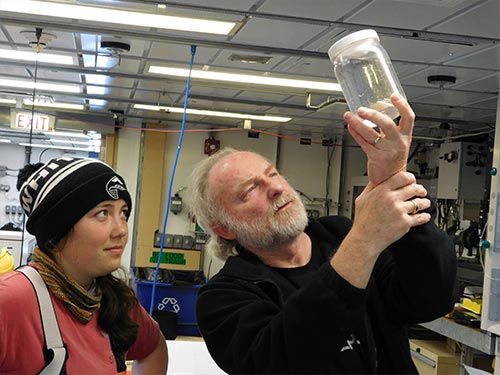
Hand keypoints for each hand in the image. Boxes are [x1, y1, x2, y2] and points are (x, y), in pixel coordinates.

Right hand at [330, 171, 429, 288]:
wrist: (365, 239)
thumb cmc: (362, 221)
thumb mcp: (361, 199)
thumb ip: (370, 187)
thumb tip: (377, 179)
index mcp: (382, 191)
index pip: (403, 177)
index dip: (411, 178)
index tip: (412, 181)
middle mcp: (392, 199)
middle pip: (414, 189)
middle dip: (420, 190)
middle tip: (422, 192)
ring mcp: (399, 211)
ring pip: (419, 203)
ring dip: (424, 202)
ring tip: (425, 203)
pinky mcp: (405, 223)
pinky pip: (420, 217)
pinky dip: (425, 216)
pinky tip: (425, 216)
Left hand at [344, 93, 414, 185]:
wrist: (391, 180)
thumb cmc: (392, 159)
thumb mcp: (396, 142)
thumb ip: (387, 128)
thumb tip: (373, 111)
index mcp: (405, 136)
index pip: (409, 117)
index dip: (402, 105)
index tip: (394, 96)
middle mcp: (398, 142)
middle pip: (388, 124)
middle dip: (373, 115)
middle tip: (361, 109)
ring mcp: (388, 151)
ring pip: (371, 134)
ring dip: (358, 123)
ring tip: (348, 116)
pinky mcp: (377, 158)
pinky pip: (364, 144)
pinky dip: (355, 134)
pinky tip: (350, 127)